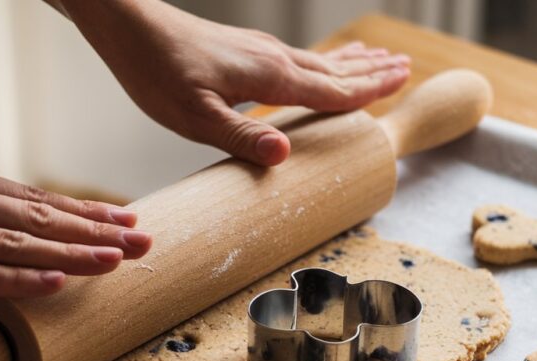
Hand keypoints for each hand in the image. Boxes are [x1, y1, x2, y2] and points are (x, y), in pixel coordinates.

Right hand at [0, 154, 151, 300]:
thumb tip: (11, 224)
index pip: (34, 197)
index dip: (83, 210)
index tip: (124, 219)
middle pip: (39, 216)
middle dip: (96, 229)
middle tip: (142, 240)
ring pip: (17, 244)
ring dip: (72, 253)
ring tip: (117, 260)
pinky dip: (20, 279)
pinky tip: (56, 282)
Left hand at [54, 0, 410, 165]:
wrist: (131, 28)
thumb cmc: (157, 72)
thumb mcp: (194, 118)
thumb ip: (240, 137)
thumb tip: (284, 155)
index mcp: (269, 78)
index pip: (331, 90)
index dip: (367, 91)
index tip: (400, 83)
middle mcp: (273, 59)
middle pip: (335, 70)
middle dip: (371, 72)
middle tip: (405, 68)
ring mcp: (262, 51)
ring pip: (320, 60)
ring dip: (352, 63)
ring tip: (379, 59)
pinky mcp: (247, 50)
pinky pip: (300, 57)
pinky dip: (324, 60)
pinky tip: (323, 62)